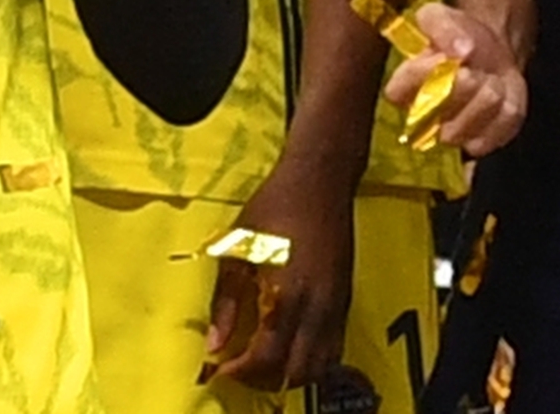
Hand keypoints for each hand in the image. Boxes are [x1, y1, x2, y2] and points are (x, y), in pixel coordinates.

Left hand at [202, 159, 352, 389]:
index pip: (266, 359)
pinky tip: (291, 345)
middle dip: (266, 379)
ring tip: (265, 360)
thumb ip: (226, 302)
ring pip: (321, 366)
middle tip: (241, 368)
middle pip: (297, 372)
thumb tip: (214, 343)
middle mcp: (316, 309)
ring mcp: (335, 307)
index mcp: (286, 297)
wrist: (321, 181)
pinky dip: (313, 359)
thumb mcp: (237, 249)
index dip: (241, 372)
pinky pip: (334, 347)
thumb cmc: (274, 207)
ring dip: (292, 372)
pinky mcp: (345, 300)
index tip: (220, 368)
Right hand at [386, 0, 526, 154]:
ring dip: (487, 97)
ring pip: (468, 128)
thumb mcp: (441, 17)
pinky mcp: (481, 143)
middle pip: (438, 113)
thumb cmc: (456, 36)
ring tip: (491, 78)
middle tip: (474, 68)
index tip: (444, 57)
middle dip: (463, 86)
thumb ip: (443, 27)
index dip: (423, 75)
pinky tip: (502, 95)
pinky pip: (495, 135)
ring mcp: (451, 134)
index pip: (398, 92)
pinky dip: (505, 112)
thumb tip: (461, 50)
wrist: (489, 52)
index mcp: (404, 86)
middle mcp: (422, 118)